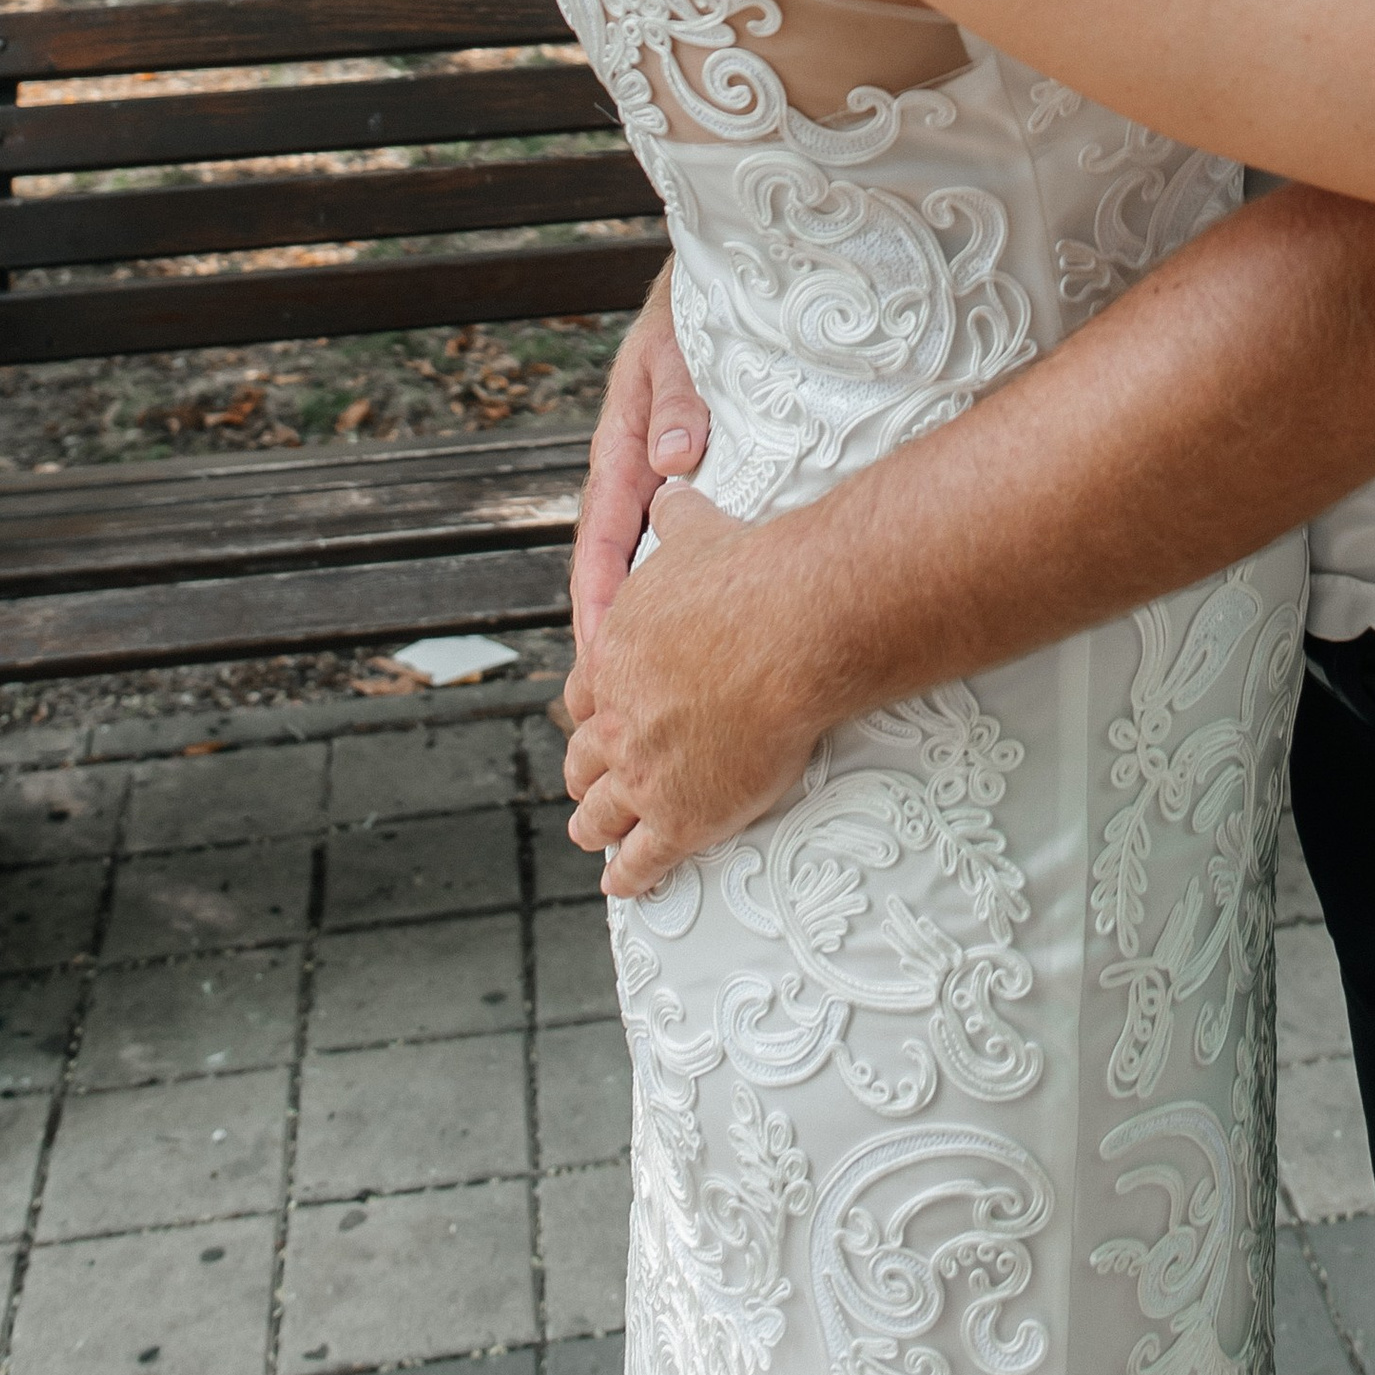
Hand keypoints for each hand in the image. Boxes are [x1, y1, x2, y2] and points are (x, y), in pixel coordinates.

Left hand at [563, 481, 824, 897]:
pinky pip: (643, 859)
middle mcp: (619, 716)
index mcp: (616, 653)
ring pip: (600, 812)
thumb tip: (669, 486)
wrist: (791, 627)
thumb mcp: (695, 532)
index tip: (595, 717)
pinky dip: (629, 877)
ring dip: (594, 826)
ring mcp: (645, 772)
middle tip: (588, 784)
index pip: (587, 691)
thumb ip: (675, 519)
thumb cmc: (749, 574)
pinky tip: (623, 888)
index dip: (592, 707)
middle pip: (584, 754)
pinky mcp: (681, 817)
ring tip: (594, 839)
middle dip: (585, 770)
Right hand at [568, 271, 709, 673]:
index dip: (598, 603)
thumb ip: (675, 399)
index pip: (600, 542)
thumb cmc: (687, 323)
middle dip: (610, 635)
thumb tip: (672, 457)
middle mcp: (631, 477)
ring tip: (647, 688)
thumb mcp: (675, 353)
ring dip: (639, 622)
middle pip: (613, 570)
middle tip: (617, 703)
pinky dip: (672, 590)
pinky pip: (670, 547)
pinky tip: (693, 631)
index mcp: (619, 454)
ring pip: (640, 565)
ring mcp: (654, 485)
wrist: (701, 298)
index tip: (597, 657)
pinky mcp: (680, 486)